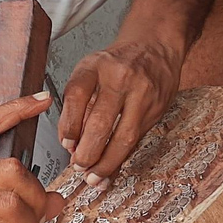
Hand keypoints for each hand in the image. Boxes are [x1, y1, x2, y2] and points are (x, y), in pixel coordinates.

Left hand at [58, 40, 182, 186]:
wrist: (155, 47)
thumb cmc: (117, 63)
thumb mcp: (91, 71)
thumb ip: (79, 105)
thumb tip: (72, 146)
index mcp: (95, 66)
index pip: (76, 96)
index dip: (68, 126)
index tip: (66, 144)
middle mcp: (119, 77)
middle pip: (100, 122)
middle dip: (87, 152)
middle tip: (79, 166)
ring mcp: (142, 93)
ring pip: (123, 137)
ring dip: (106, 162)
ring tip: (94, 176)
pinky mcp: (156, 108)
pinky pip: (136, 140)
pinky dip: (121, 158)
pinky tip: (112, 168)